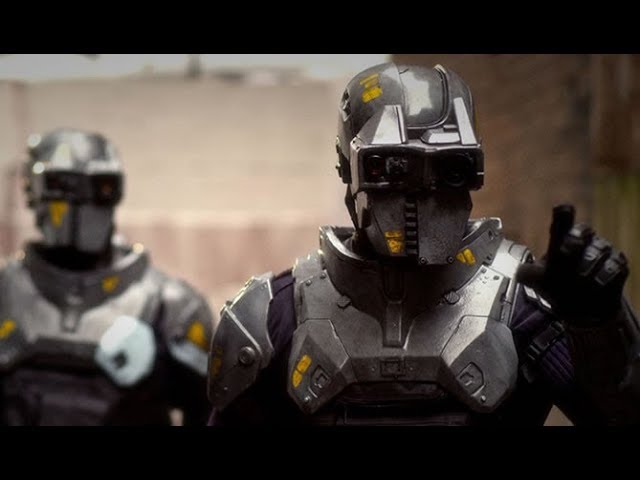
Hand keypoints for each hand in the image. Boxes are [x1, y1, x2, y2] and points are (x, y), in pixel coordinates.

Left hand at [516, 204, 628, 324]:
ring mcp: (601, 250)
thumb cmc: (557, 287)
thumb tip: (521, 271)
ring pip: (597, 250)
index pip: (561, 224)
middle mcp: (582, 240)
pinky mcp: (617, 264)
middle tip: (568, 248)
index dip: (562, 216)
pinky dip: (604, 275)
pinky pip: (614, 266)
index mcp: (560, 240)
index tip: (562, 209)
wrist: (581, 309)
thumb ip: (528, 274)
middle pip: (581, 231)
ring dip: (587, 266)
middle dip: (575, 239)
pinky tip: (598, 283)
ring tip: (580, 281)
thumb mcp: (537, 281)